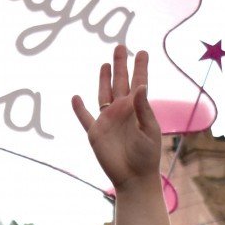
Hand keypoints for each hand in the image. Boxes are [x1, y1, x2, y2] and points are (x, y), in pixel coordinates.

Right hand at [71, 46, 161, 189]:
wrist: (134, 178)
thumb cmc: (147, 155)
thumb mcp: (149, 130)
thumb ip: (143, 108)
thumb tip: (140, 85)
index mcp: (138, 109)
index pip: (139, 82)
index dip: (140, 67)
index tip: (142, 51)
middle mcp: (122, 111)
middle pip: (120, 82)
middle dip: (120, 64)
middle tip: (120, 46)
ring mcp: (107, 121)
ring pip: (103, 94)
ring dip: (103, 79)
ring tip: (105, 64)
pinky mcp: (95, 133)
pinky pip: (85, 118)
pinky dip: (79, 108)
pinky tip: (75, 98)